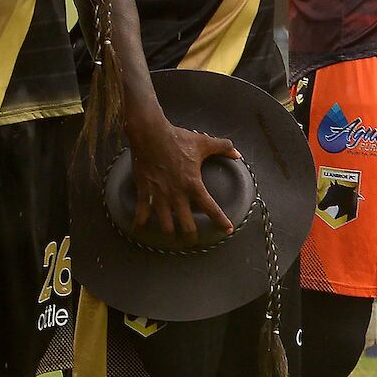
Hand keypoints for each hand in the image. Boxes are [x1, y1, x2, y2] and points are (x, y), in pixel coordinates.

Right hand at [124, 111, 237, 240]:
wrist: (151, 134)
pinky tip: (139, 231)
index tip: (227, 230)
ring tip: (172, 241)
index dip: (220, 221)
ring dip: (169, 236)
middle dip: (191, 237)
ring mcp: (160, 195)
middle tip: (193, 242)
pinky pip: (141, 213)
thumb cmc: (178, 138)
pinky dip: (140, 224)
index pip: (211, 208)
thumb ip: (223, 148)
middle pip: (187, 226)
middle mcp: (177, 195)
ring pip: (165, 225)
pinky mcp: (144, 192)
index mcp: (194, 184)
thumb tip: (237, 153)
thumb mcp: (204, 143)